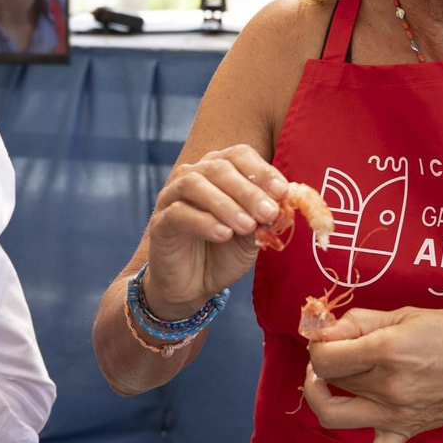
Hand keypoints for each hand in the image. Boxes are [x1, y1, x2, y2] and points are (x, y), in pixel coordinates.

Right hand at [144, 144, 287, 319]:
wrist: (193, 286)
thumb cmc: (223, 252)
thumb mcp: (251, 235)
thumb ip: (263, 218)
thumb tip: (282, 204)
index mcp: (218, 171)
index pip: (239, 156)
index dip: (262, 171)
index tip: (283, 191)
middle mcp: (193, 176)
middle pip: (219, 168)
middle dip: (248, 190)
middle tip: (269, 212)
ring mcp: (172, 196)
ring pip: (195, 185)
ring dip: (225, 204)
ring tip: (247, 226)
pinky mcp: (160, 222)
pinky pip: (179, 213)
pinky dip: (204, 222)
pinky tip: (223, 235)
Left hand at [304, 307, 442, 442]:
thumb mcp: (408, 314)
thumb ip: (362, 321)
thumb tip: (326, 330)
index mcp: (386, 351)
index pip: (326, 355)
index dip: (320, 342)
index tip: (331, 334)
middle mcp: (387, 386)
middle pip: (329, 378)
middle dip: (325, 358)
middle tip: (338, 347)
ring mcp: (395, 414)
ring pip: (334, 415)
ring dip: (318, 398)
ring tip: (323, 382)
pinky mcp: (405, 432)